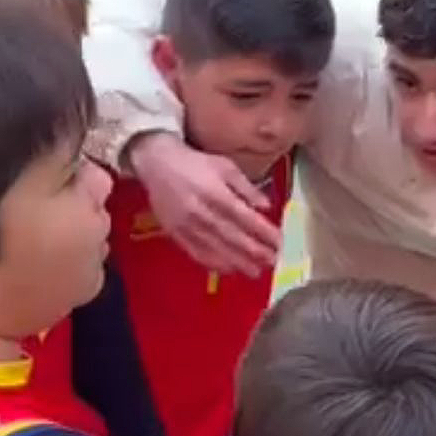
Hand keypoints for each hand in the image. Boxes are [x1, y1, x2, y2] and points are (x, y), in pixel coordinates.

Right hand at [129, 132, 278, 276]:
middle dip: (254, 251)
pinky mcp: (175, 233)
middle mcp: (201, 212)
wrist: (157, 164)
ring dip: (237, 262)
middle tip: (272, 262)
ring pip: (215, 248)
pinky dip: (213, 262)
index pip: (244, 217)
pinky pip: (195, 252)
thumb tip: (266, 206)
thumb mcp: (225, 167)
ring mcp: (187, 225)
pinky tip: (228, 270)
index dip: (263, 231)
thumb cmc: (196, 163)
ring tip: (255, 272)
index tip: (279, 242)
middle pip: (232, 236)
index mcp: (215, 193)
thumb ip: (246, 187)